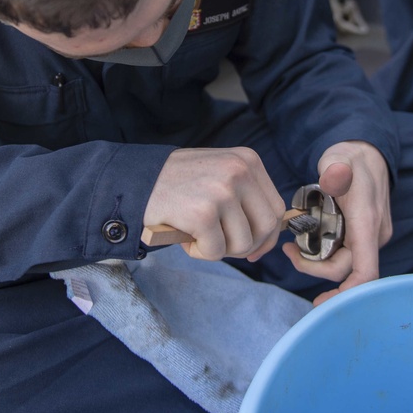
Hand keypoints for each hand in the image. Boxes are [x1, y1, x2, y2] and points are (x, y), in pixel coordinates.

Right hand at [143, 147, 285, 261]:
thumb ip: (245, 196)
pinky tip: (185, 236)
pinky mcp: (203, 213)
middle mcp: (239, 171)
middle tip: (223, 246)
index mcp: (248, 160)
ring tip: (197, 234)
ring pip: (242, 243)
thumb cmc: (178, 183)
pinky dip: (200, 252)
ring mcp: (222, 191)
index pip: (276, 208)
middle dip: (247, 246)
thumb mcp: (219, 174)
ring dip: (219, 248)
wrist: (135, 179)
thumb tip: (269, 237)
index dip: (268, 235)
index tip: (253, 246)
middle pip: (266, 227)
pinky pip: (215, 251)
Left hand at [282, 141, 391, 305]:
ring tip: (292, 245)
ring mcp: (368, 236)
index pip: (364, 272)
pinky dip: (322, 253)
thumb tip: (334, 175)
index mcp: (367, 223)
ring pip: (341, 263)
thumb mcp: (340, 159)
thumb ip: (336, 170)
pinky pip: (341, 254)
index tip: (320, 302)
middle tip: (288, 250)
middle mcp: (372, 235)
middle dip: (314, 267)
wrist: (366, 152)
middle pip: (344, 271)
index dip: (345, 294)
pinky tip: (305, 242)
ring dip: (316, 260)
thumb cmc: (350, 157)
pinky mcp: (361, 235)